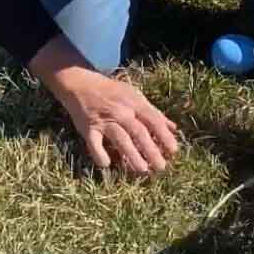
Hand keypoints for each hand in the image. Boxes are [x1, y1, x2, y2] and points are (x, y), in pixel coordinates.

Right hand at [31, 38, 178, 173]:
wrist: (80, 83)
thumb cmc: (111, 91)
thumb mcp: (134, 96)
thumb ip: (153, 112)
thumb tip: (173, 128)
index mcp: (134, 102)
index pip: (153, 120)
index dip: (164, 136)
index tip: (173, 151)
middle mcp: (121, 111)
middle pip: (139, 132)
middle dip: (152, 150)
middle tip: (161, 167)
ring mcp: (104, 120)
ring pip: (120, 139)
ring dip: (132, 155)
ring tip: (142, 170)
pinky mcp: (88, 128)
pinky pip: (94, 144)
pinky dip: (100, 154)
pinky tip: (106, 164)